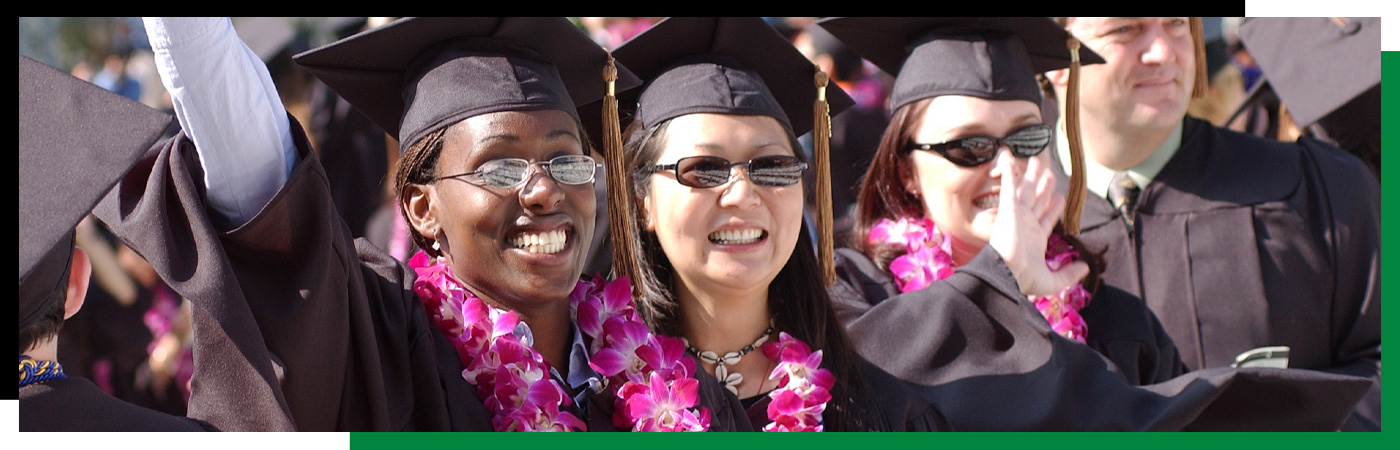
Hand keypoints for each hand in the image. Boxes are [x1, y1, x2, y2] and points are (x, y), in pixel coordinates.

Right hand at [987, 152, 1088, 295]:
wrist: (1005, 273)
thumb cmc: (1023, 278)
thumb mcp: (1052, 281)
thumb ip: (1069, 274)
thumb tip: (1086, 268)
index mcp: (1034, 238)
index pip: (1047, 217)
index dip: (1055, 207)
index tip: (1060, 197)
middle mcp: (1026, 223)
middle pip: (1038, 199)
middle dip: (1044, 187)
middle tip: (1050, 173)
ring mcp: (1017, 213)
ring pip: (1027, 189)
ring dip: (1032, 175)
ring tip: (1037, 160)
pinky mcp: (1009, 207)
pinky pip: (1010, 184)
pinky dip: (1010, 170)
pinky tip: (1010, 156)